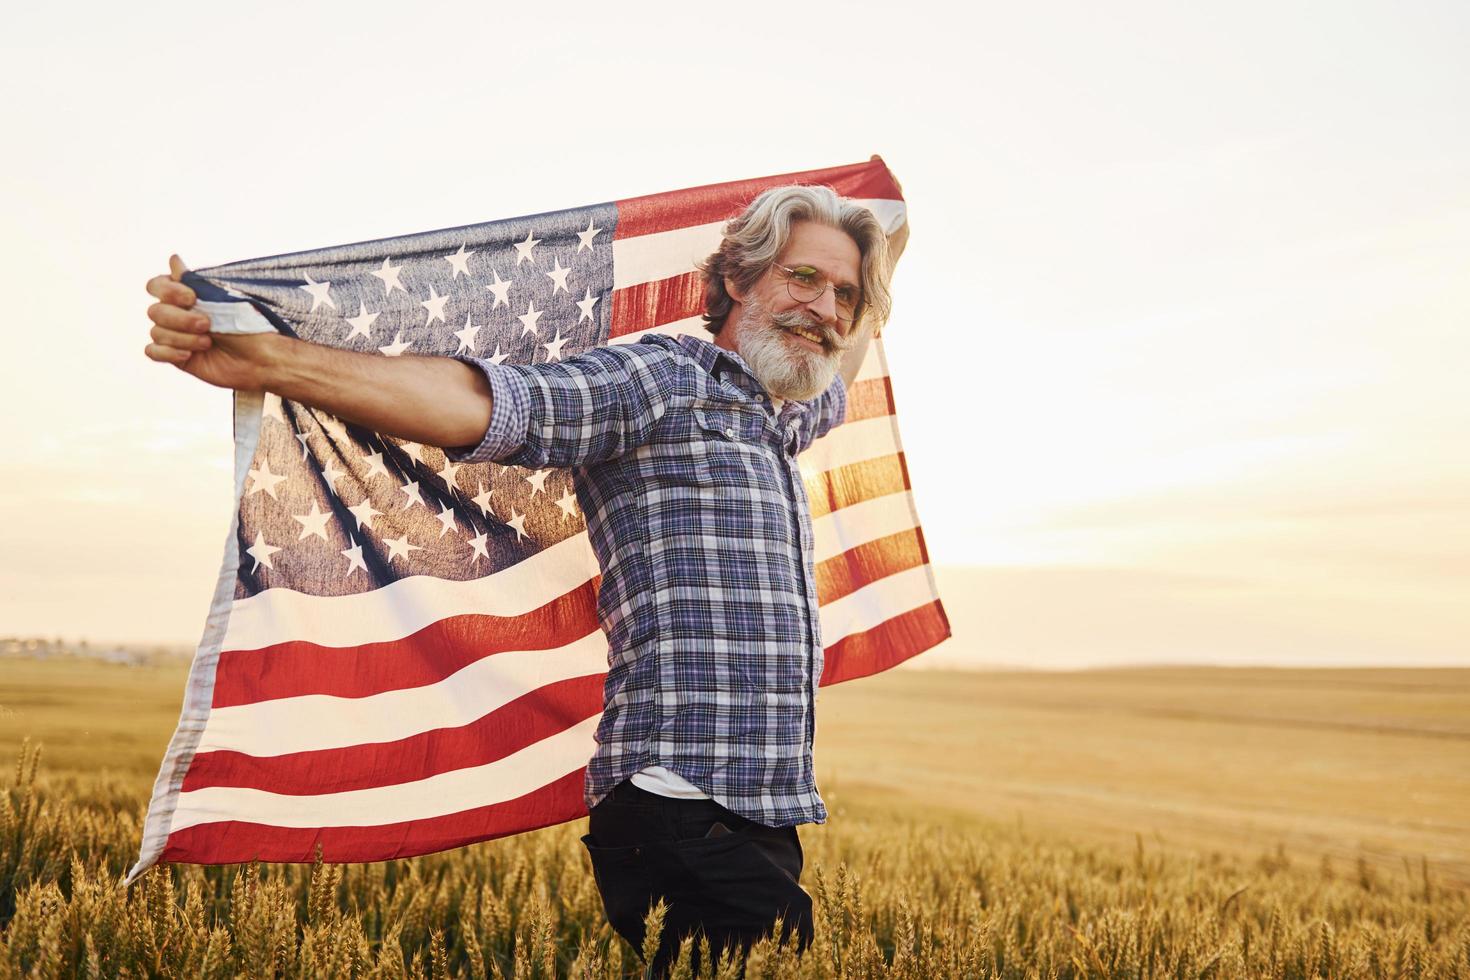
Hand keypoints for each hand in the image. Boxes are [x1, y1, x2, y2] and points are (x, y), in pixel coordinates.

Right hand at [144, 255, 277, 390]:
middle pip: (155, 311)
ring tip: (208, 343)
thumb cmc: (247, 325)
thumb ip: (193, 281)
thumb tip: (173, 259)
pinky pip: (153, 352)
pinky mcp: (177, 357)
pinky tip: (188, 354)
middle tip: (207, 325)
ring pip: (156, 332)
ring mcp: (176, 336)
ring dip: (183, 338)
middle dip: (181, 320)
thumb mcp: (221, 299)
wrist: (260, 358)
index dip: (168, 291)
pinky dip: (168, 352)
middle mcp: (177, 314)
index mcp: (186, 295)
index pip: (156, 286)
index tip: (192, 297)